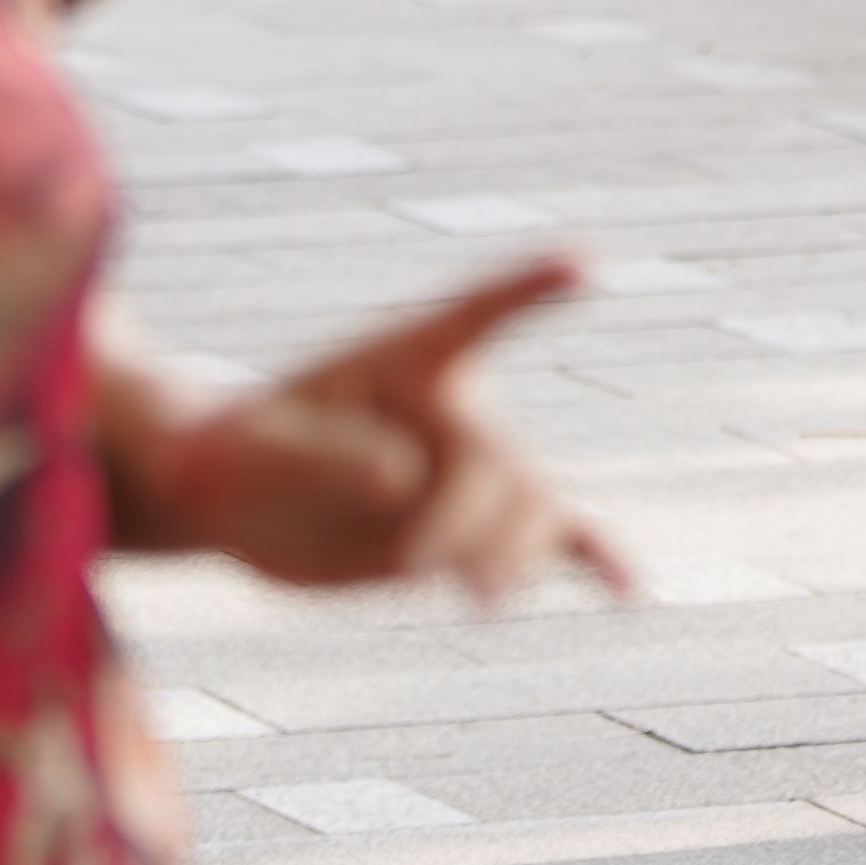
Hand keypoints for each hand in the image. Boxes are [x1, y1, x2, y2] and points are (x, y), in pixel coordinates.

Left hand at [117, 259, 630, 605]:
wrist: (237, 504)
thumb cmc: (234, 457)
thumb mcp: (253, 450)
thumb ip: (323, 456)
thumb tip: (402, 480)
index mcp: (407, 361)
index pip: (475, 316)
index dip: (526, 291)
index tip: (581, 265)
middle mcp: (453, 410)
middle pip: (497, 461)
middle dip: (465, 517)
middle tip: (411, 562)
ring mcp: (469, 469)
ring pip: (530, 508)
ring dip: (510, 556)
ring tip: (480, 599)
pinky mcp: (473, 526)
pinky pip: (554, 537)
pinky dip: (595, 560)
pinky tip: (631, 590)